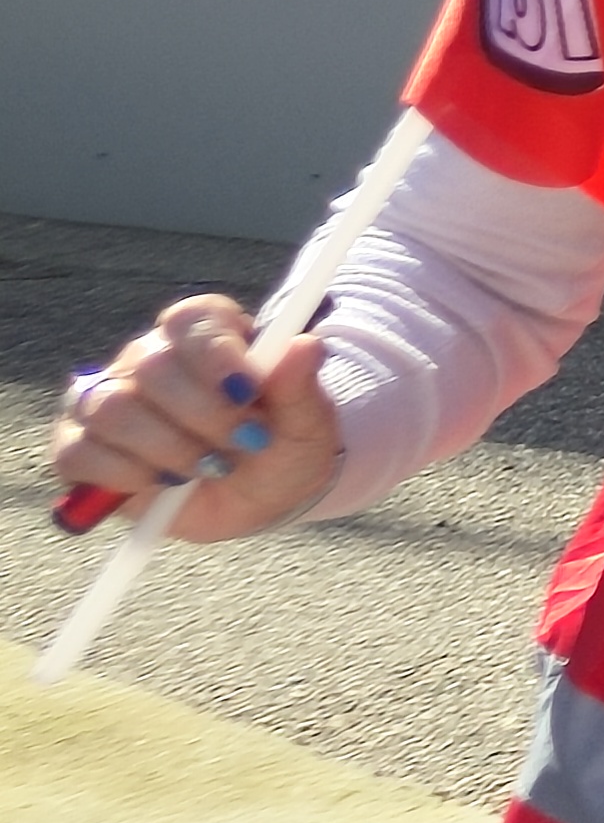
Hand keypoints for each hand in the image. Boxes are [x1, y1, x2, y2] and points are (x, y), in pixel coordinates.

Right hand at [50, 299, 343, 546]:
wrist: (258, 501)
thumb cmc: (282, 450)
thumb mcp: (307, 426)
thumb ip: (301, 387)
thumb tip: (305, 345)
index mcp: (207, 334)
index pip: (191, 321)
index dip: (215, 354)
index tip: (248, 392)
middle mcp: (149, 359)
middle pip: (151, 365)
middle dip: (202, 414)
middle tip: (243, 443)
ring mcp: (108, 400)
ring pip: (112, 408)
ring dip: (167, 448)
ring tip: (206, 468)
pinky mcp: (81, 446)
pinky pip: (77, 452)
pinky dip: (123, 475)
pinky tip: (160, 484)